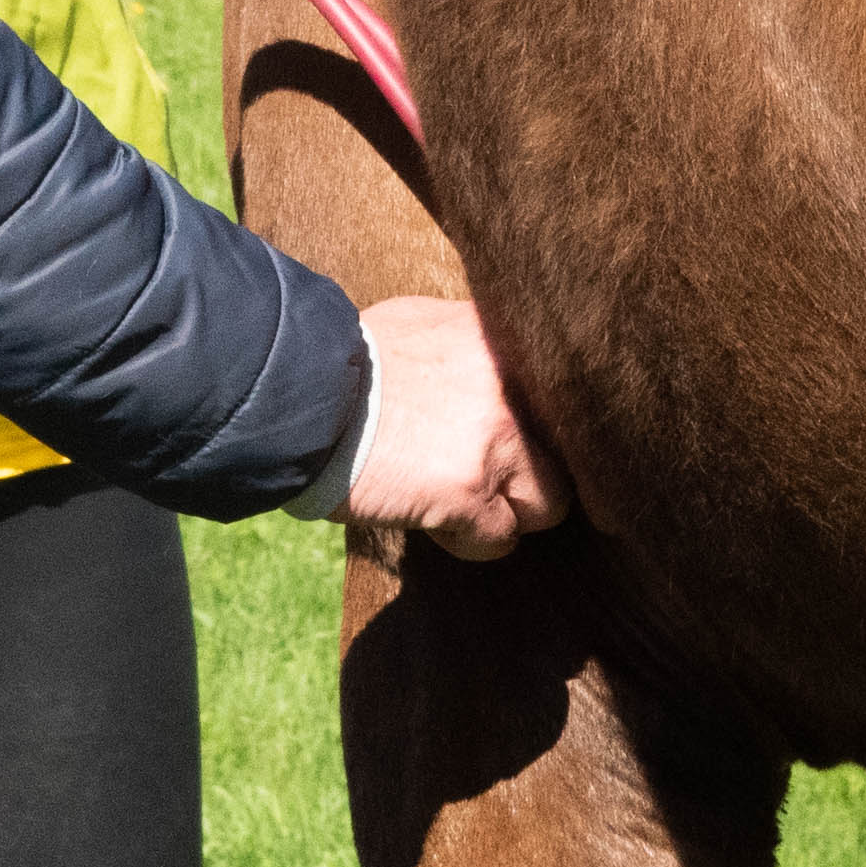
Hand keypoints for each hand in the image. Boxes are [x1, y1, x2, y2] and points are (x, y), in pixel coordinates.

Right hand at [339, 295, 569, 560]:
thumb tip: (487, 370)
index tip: (518, 442)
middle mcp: (511, 384)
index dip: (541, 426)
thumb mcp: (417, 326)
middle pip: (567, 452)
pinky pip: (499, 539)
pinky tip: (430, 518)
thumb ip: (465, 348)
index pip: (563, 391)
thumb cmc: (345, 363)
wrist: (298, 396)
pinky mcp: (470, 491)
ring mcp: (496, 439)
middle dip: (526, 473)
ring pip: (547, 503)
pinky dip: (468, 540)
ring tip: (454, 501)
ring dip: (505, 511)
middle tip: (478, 477)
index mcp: (498, 338)